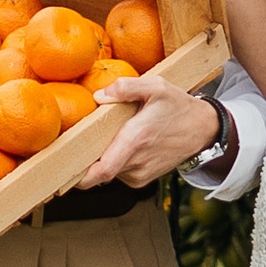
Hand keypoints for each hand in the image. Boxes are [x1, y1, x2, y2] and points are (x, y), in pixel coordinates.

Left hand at [80, 74, 223, 191]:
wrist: (203, 130)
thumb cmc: (178, 107)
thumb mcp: (156, 86)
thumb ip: (126, 87)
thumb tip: (99, 96)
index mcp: (136, 140)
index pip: (103, 171)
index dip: (80, 177)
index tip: (62, 171)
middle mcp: (137, 162)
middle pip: (99, 170)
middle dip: (86, 158)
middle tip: (79, 142)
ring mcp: (140, 174)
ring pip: (108, 170)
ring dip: (103, 156)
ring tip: (113, 136)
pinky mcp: (142, 179)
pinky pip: (118, 172)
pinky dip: (114, 160)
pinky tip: (123, 144)